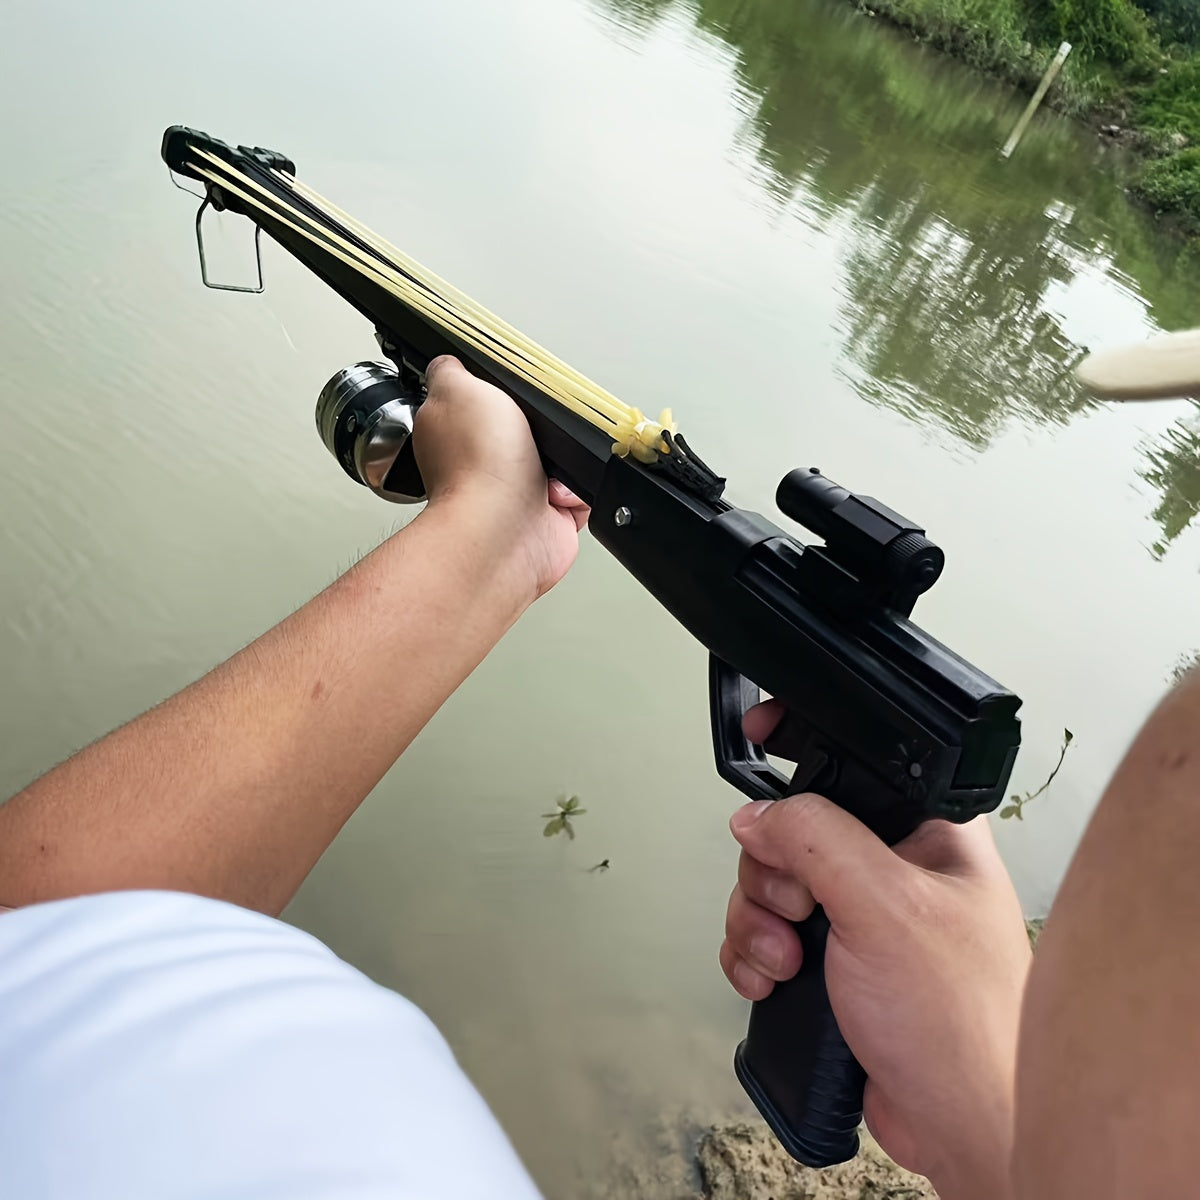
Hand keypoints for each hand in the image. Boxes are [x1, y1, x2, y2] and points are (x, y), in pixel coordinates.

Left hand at [413, 356, 589, 599]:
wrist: (505, 527)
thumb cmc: (477, 466)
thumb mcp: (458, 389)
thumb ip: (450, 371)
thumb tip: (446, 363)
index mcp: (458, 432)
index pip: (483, 404)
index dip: (501, 396)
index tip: (513, 394)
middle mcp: (485, 463)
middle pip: (529, 429)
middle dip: (543, 426)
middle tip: (536, 427)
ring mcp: (517, 491)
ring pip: (559, 460)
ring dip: (564, 459)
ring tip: (547, 462)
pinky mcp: (548, 516)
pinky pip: (579, 492)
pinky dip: (576, 492)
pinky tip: (556, 490)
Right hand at [720, 702, 1028, 1198]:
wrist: (964, 1132)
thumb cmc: (967, 1024)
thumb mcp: (887, 905)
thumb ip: (815, 840)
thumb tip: (757, 814)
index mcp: (926, 830)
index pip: (854, 760)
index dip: (803, 745)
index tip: (758, 736)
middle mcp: (890, 868)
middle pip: (791, 830)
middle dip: (771, 874)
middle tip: (800, 908)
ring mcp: (858, 918)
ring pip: (768, 886)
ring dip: (757, 923)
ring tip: (788, 960)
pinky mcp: (830, 965)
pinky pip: (763, 936)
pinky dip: (752, 957)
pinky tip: (774, 982)